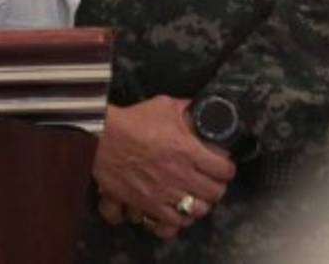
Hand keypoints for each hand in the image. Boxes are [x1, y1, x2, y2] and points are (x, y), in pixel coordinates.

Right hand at [93, 96, 235, 237]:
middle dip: (215, 186)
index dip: (226, 167)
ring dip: (199, 203)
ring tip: (195, 196)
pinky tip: (177, 209)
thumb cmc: (132, 121)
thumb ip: (185, 109)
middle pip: (215, 193)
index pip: (224, 169)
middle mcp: (181, 175)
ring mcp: (166, 193)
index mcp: (188, 151)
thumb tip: (200, 109)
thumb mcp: (163, 106)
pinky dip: (179, 218)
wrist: (101, 138)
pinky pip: (174, 222)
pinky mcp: (149, 205)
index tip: (222, 165)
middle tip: (210, 181)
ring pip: (198, 210)